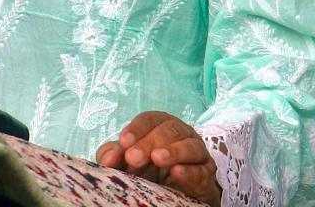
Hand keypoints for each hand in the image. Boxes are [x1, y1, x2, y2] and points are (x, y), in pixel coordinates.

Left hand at [95, 111, 219, 205]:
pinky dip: (190, 172)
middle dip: (149, 142)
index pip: (150, 119)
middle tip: (134, 157)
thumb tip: (108, 158)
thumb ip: (113, 155)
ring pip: (191, 146)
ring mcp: (197, 155)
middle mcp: (181, 135)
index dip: (137, 128)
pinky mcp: (206, 176)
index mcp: (160, 127)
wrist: (175, 193)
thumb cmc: (147, 171)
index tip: (124, 142)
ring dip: (173, 151)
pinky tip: (177, 172)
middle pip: (169, 130)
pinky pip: (202, 171)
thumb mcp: (125, 162)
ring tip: (158, 159)